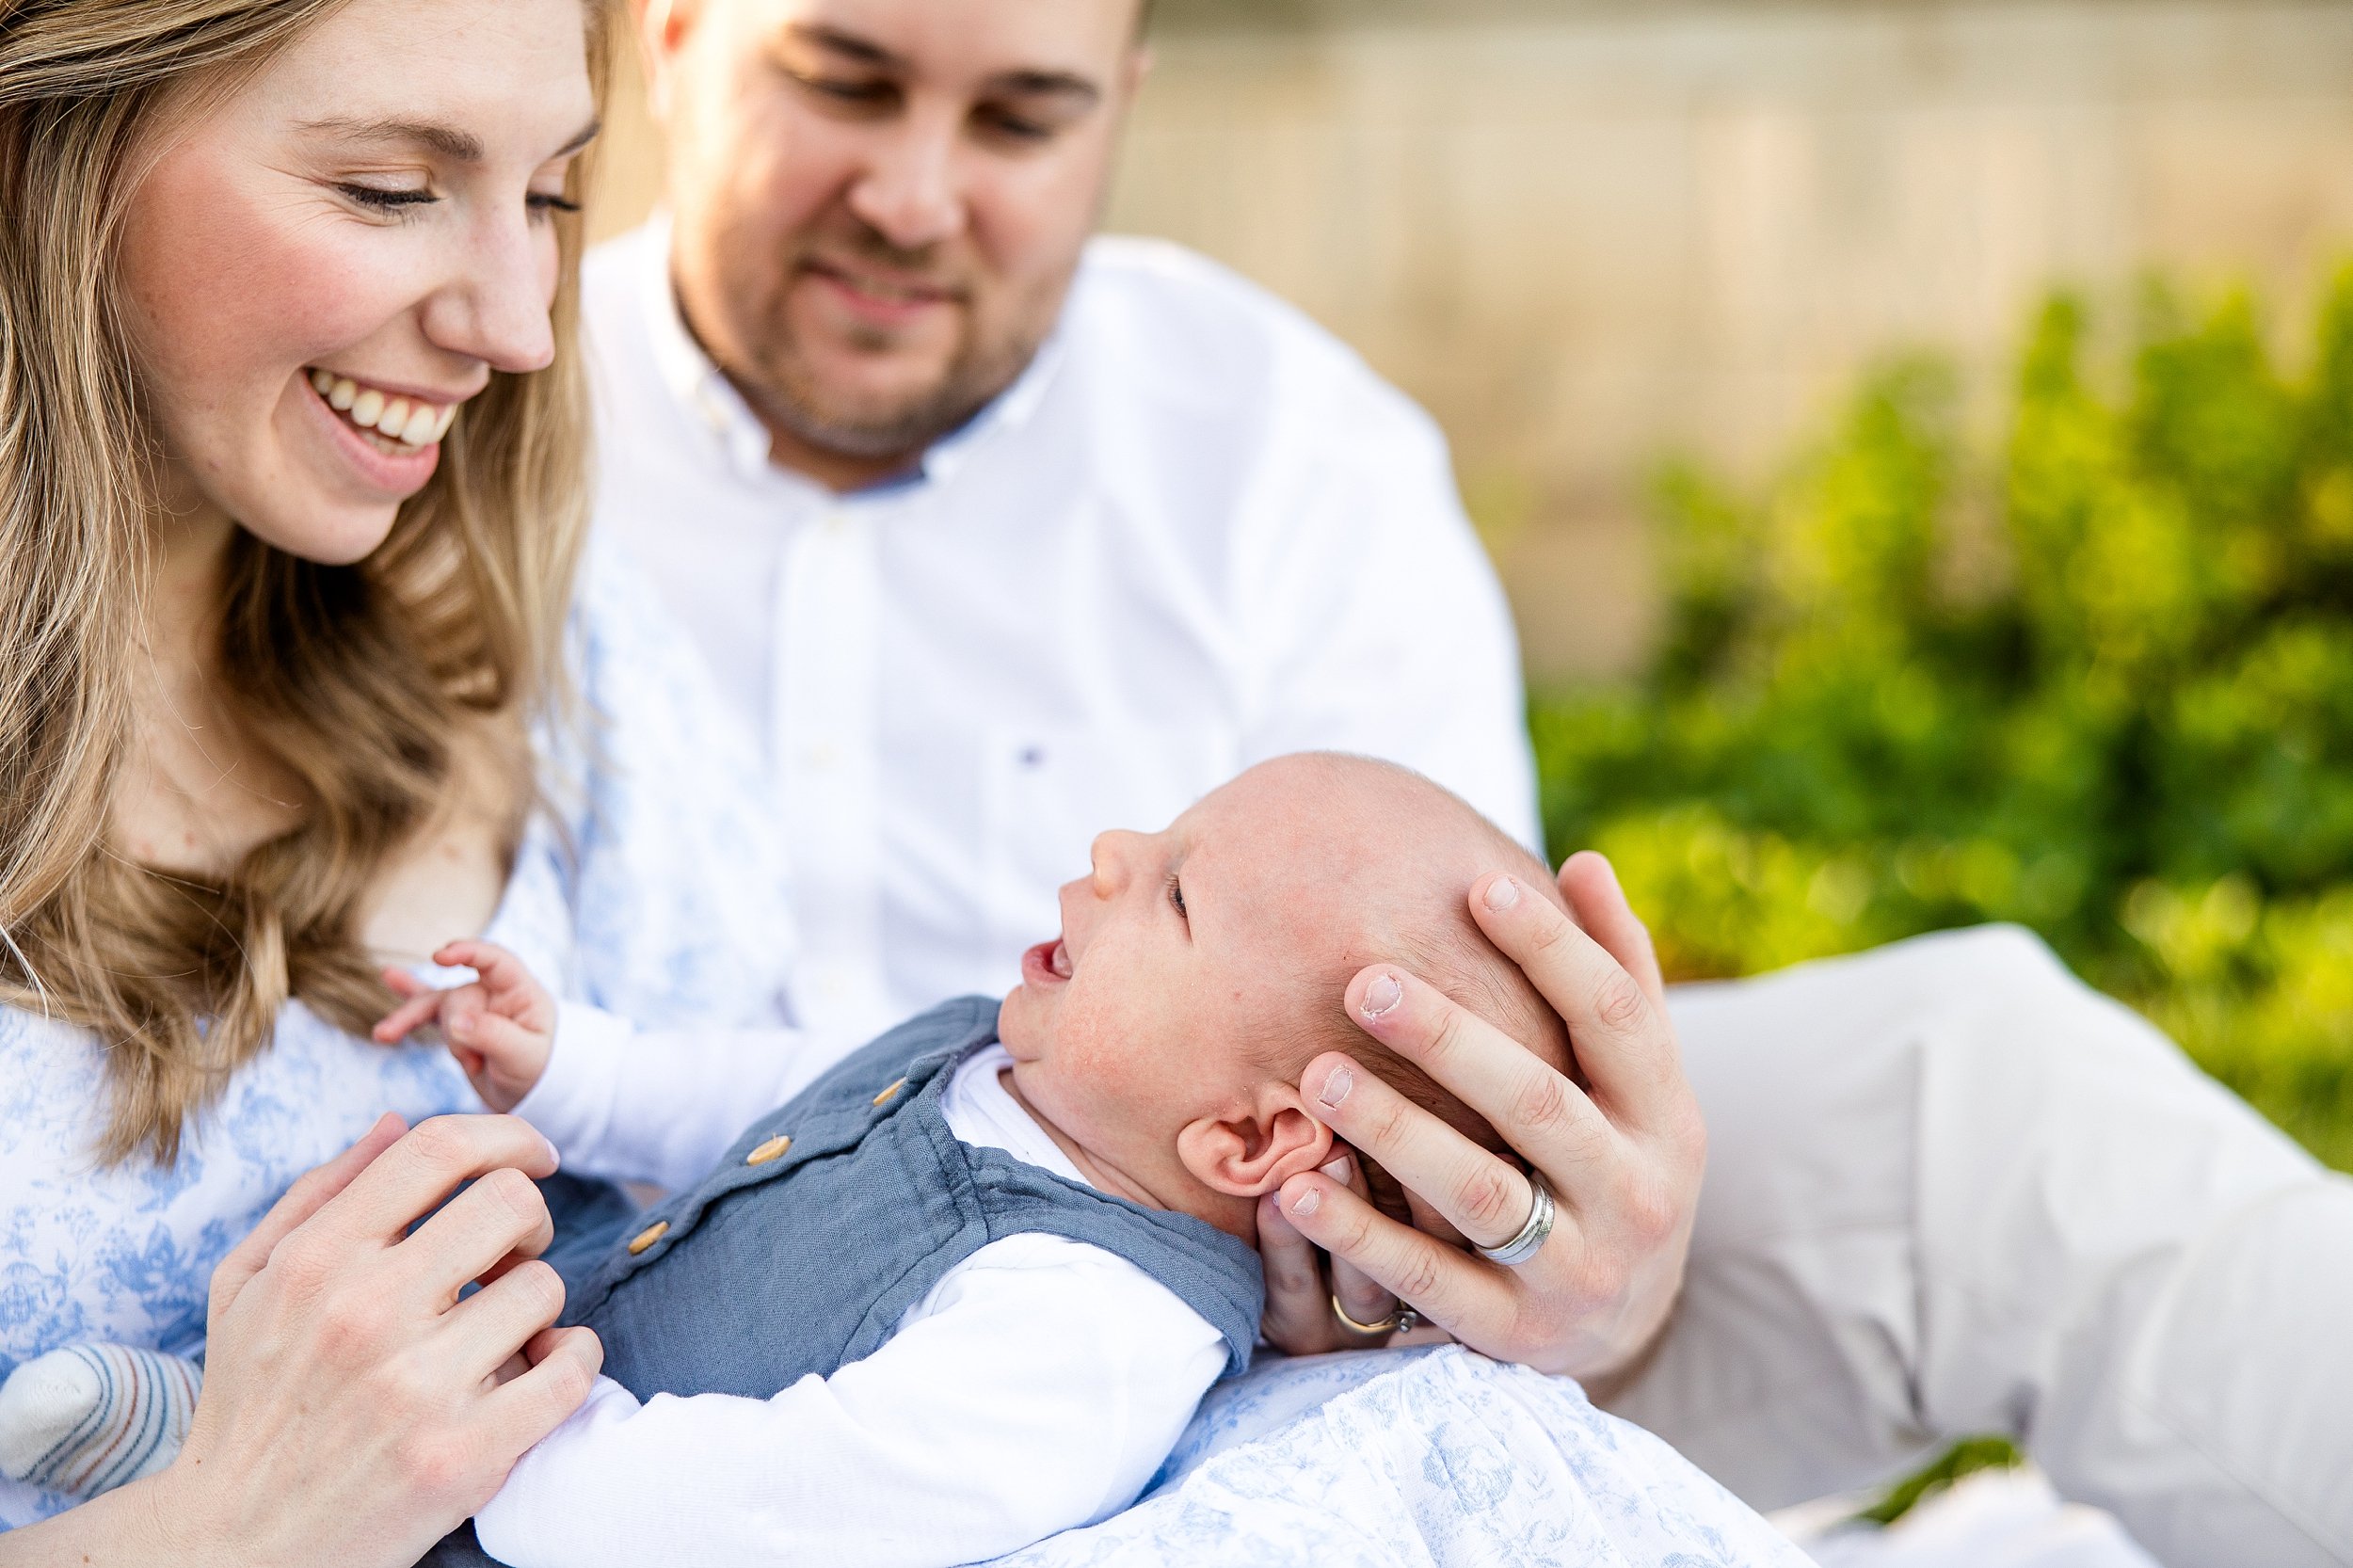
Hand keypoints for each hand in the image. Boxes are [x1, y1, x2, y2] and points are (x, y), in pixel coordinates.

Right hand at [57, 1113, 602, 1567]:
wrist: (234, 1544)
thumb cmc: (250, 1402)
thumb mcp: (247, 1285)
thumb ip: (318, 1193)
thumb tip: (397, 1119)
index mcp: (315, 1261)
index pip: (439, 1149)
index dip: (506, 1136)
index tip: (532, 1154)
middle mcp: (365, 1314)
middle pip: (511, 1204)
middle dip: (529, 1217)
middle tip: (509, 1253)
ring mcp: (418, 1387)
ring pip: (544, 1286)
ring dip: (537, 1302)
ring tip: (501, 1330)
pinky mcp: (465, 1456)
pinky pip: (571, 1369)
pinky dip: (574, 1358)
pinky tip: (543, 1366)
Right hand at [375, 942, 556, 1112]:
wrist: (530, 1095)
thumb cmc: (539, 1070)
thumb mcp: (524, 1056)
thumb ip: (492, 1035)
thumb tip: (455, 1022)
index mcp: (520, 992)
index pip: (494, 960)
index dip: (467, 952)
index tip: (440, 957)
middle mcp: (493, 994)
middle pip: (457, 996)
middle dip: (457, 1031)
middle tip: (475, 1063)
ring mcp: (471, 1008)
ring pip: (433, 1005)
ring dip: (412, 1020)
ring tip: (386, 1034)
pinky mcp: (453, 1027)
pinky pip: (424, 1012)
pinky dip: (403, 1012)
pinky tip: (386, 987)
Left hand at [1266, 852, 1705, 1387]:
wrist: (1625, 1324)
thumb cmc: (1611, 1156)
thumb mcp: (1636, 1081)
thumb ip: (1618, 974)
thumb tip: (1583, 861)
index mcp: (1666, 1114)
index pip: (1617, 1018)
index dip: (1554, 951)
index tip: (1479, 887)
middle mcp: (1636, 1193)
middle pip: (1539, 1104)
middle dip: (1451, 1040)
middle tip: (1363, 981)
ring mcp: (1579, 1270)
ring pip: (1481, 1195)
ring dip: (1396, 1132)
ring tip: (1317, 1075)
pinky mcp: (1516, 1334)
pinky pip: (1430, 1283)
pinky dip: (1360, 1234)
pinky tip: (1293, 1187)